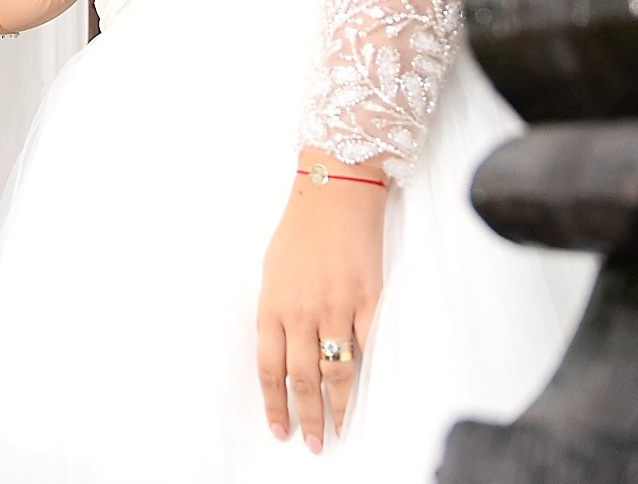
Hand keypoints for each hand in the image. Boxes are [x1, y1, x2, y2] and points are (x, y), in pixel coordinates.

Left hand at [256, 164, 385, 452]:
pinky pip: (368, 346)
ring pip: (337, 371)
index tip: (280, 429)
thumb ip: (276, 314)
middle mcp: (302, 311)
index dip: (274, 403)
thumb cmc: (300, 231)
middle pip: (303, 378)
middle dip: (307, 416)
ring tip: (340, 431)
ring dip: (338, 407)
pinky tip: (366, 395)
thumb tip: (280, 353)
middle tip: (313, 444)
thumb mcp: (273, 274)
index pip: (269, 367)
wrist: (334, 194)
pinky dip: (368, 375)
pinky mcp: (368, 299)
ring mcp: (337, 306)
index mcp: (273, 305)